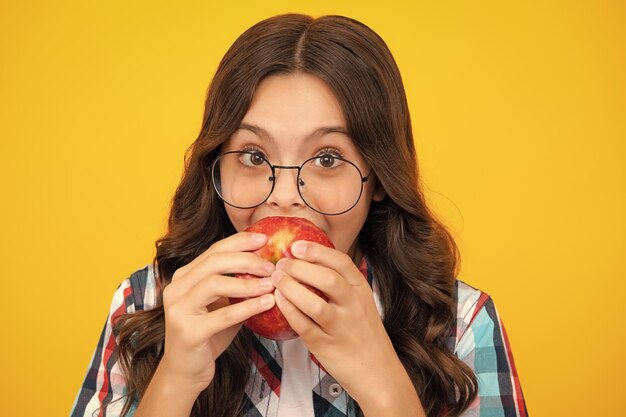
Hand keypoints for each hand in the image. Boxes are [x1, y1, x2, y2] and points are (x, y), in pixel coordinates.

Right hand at [157, 232, 276, 395]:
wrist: (185, 372)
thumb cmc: (208, 335)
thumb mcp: (222, 304)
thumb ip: (237, 285)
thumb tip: (270, 267)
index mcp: (183, 277)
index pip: (213, 250)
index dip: (240, 242)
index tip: (264, 240)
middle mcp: (176, 288)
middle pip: (214, 262)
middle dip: (247, 260)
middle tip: (272, 266)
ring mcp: (179, 310)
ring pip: (215, 284)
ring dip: (248, 282)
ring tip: (272, 284)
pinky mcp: (188, 332)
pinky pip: (222, 315)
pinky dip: (248, 307)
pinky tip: (267, 304)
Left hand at [270, 241, 423, 414]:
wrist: (378, 373)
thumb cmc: (363, 334)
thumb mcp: (360, 303)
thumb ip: (341, 285)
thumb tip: (310, 261)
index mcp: (361, 291)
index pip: (341, 262)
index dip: (317, 251)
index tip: (296, 245)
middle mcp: (353, 306)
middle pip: (326, 279)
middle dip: (300, 267)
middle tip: (281, 263)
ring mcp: (341, 327)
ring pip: (314, 302)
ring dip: (291, 288)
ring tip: (276, 279)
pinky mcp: (326, 345)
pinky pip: (304, 325)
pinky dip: (289, 310)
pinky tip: (278, 301)